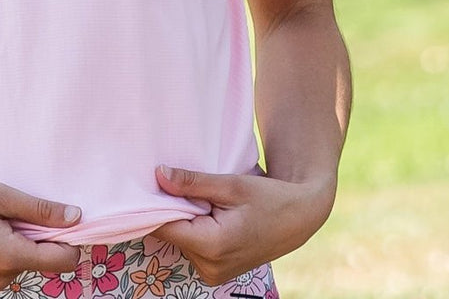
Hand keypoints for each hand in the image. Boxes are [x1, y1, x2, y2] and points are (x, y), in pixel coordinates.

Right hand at [0, 175, 82, 297]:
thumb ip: (38, 210)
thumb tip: (75, 217)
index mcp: (7, 256)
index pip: (60, 261)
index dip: (69, 240)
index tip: (61, 219)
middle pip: (38, 260)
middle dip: (32, 236)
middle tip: (5, 212)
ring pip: (19, 265)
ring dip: (14, 244)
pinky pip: (1, 272)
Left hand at [152, 166, 334, 284]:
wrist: (298, 218)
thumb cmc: (268, 198)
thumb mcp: (230, 184)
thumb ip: (192, 182)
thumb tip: (158, 175)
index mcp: (212, 245)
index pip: (164, 227)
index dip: (154, 205)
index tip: (149, 183)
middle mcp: (209, 267)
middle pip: (171, 234)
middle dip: (173, 209)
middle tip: (186, 186)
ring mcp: (213, 274)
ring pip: (181, 240)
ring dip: (185, 219)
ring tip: (205, 201)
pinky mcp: (215, 272)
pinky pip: (192, 247)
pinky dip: (194, 229)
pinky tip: (209, 213)